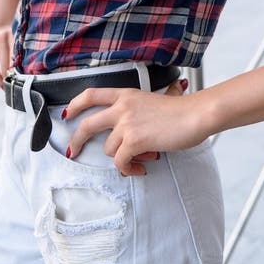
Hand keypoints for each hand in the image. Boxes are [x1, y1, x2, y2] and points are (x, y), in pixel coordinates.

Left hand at [65, 80, 206, 176]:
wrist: (195, 115)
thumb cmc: (182, 110)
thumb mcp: (157, 98)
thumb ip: (146, 105)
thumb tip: (159, 105)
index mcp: (126, 95)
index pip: (92, 94)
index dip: (76, 104)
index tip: (68, 115)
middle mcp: (122, 107)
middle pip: (88, 123)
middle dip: (77, 140)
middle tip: (74, 150)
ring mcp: (127, 123)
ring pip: (108, 149)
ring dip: (121, 159)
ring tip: (138, 161)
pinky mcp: (134, 140)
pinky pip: (120, 162)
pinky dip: (129, 169)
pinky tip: (141, 168)